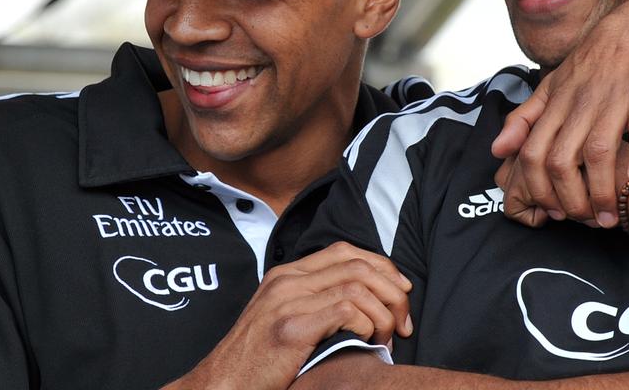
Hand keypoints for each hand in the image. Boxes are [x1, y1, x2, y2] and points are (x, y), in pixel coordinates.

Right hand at [167, 242, 411, 389]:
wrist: (224, 383)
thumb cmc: (259, 359)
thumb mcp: (282, 317)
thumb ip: (312, 300)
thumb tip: (363, 299)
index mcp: (286, 275)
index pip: (346, 251)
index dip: (382, 266)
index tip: (401, 289)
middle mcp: (287, 281)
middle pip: (359, 265)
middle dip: (393, 291)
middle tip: (404, 321)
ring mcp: (287, 301)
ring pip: (358, 286)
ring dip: (384, 313)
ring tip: (387, 337)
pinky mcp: (292, 327)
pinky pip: (346, 310)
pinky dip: (367, 325)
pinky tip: (367, 341)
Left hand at [492, 0, 628, 227]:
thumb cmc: (597, 60)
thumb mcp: (555, 83)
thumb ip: (525, 118)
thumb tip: (496, 150)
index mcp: (556, 101)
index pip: (533, 152)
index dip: (537, 188)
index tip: (552, 212)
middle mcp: (580, 101)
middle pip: (562, 159)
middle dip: (569, 199)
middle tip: (583, 221)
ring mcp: (614, 96)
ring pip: (597, 151)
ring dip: (602, 190)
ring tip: (610, 217)